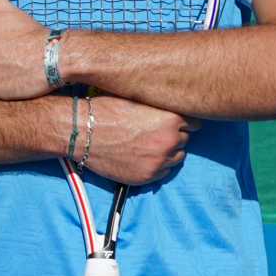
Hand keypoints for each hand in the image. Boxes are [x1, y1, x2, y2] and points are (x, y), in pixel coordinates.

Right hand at [81, 94, 197, 185]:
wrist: (80, 131)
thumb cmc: (104, 110)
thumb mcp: (137, 99)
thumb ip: (161, 107)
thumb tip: (174, 110)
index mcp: (170, 118)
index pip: (196, 122)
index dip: (183, 120)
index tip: (174, 121)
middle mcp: (169, 140)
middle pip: (186, 140)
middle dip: (173, 136)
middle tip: (153, 132)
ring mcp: (158, 161)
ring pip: (177, 157)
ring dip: (166, 152)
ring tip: (145, 145)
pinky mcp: (147, 176)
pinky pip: (163, 172)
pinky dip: (155, 165)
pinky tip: (138, 156)